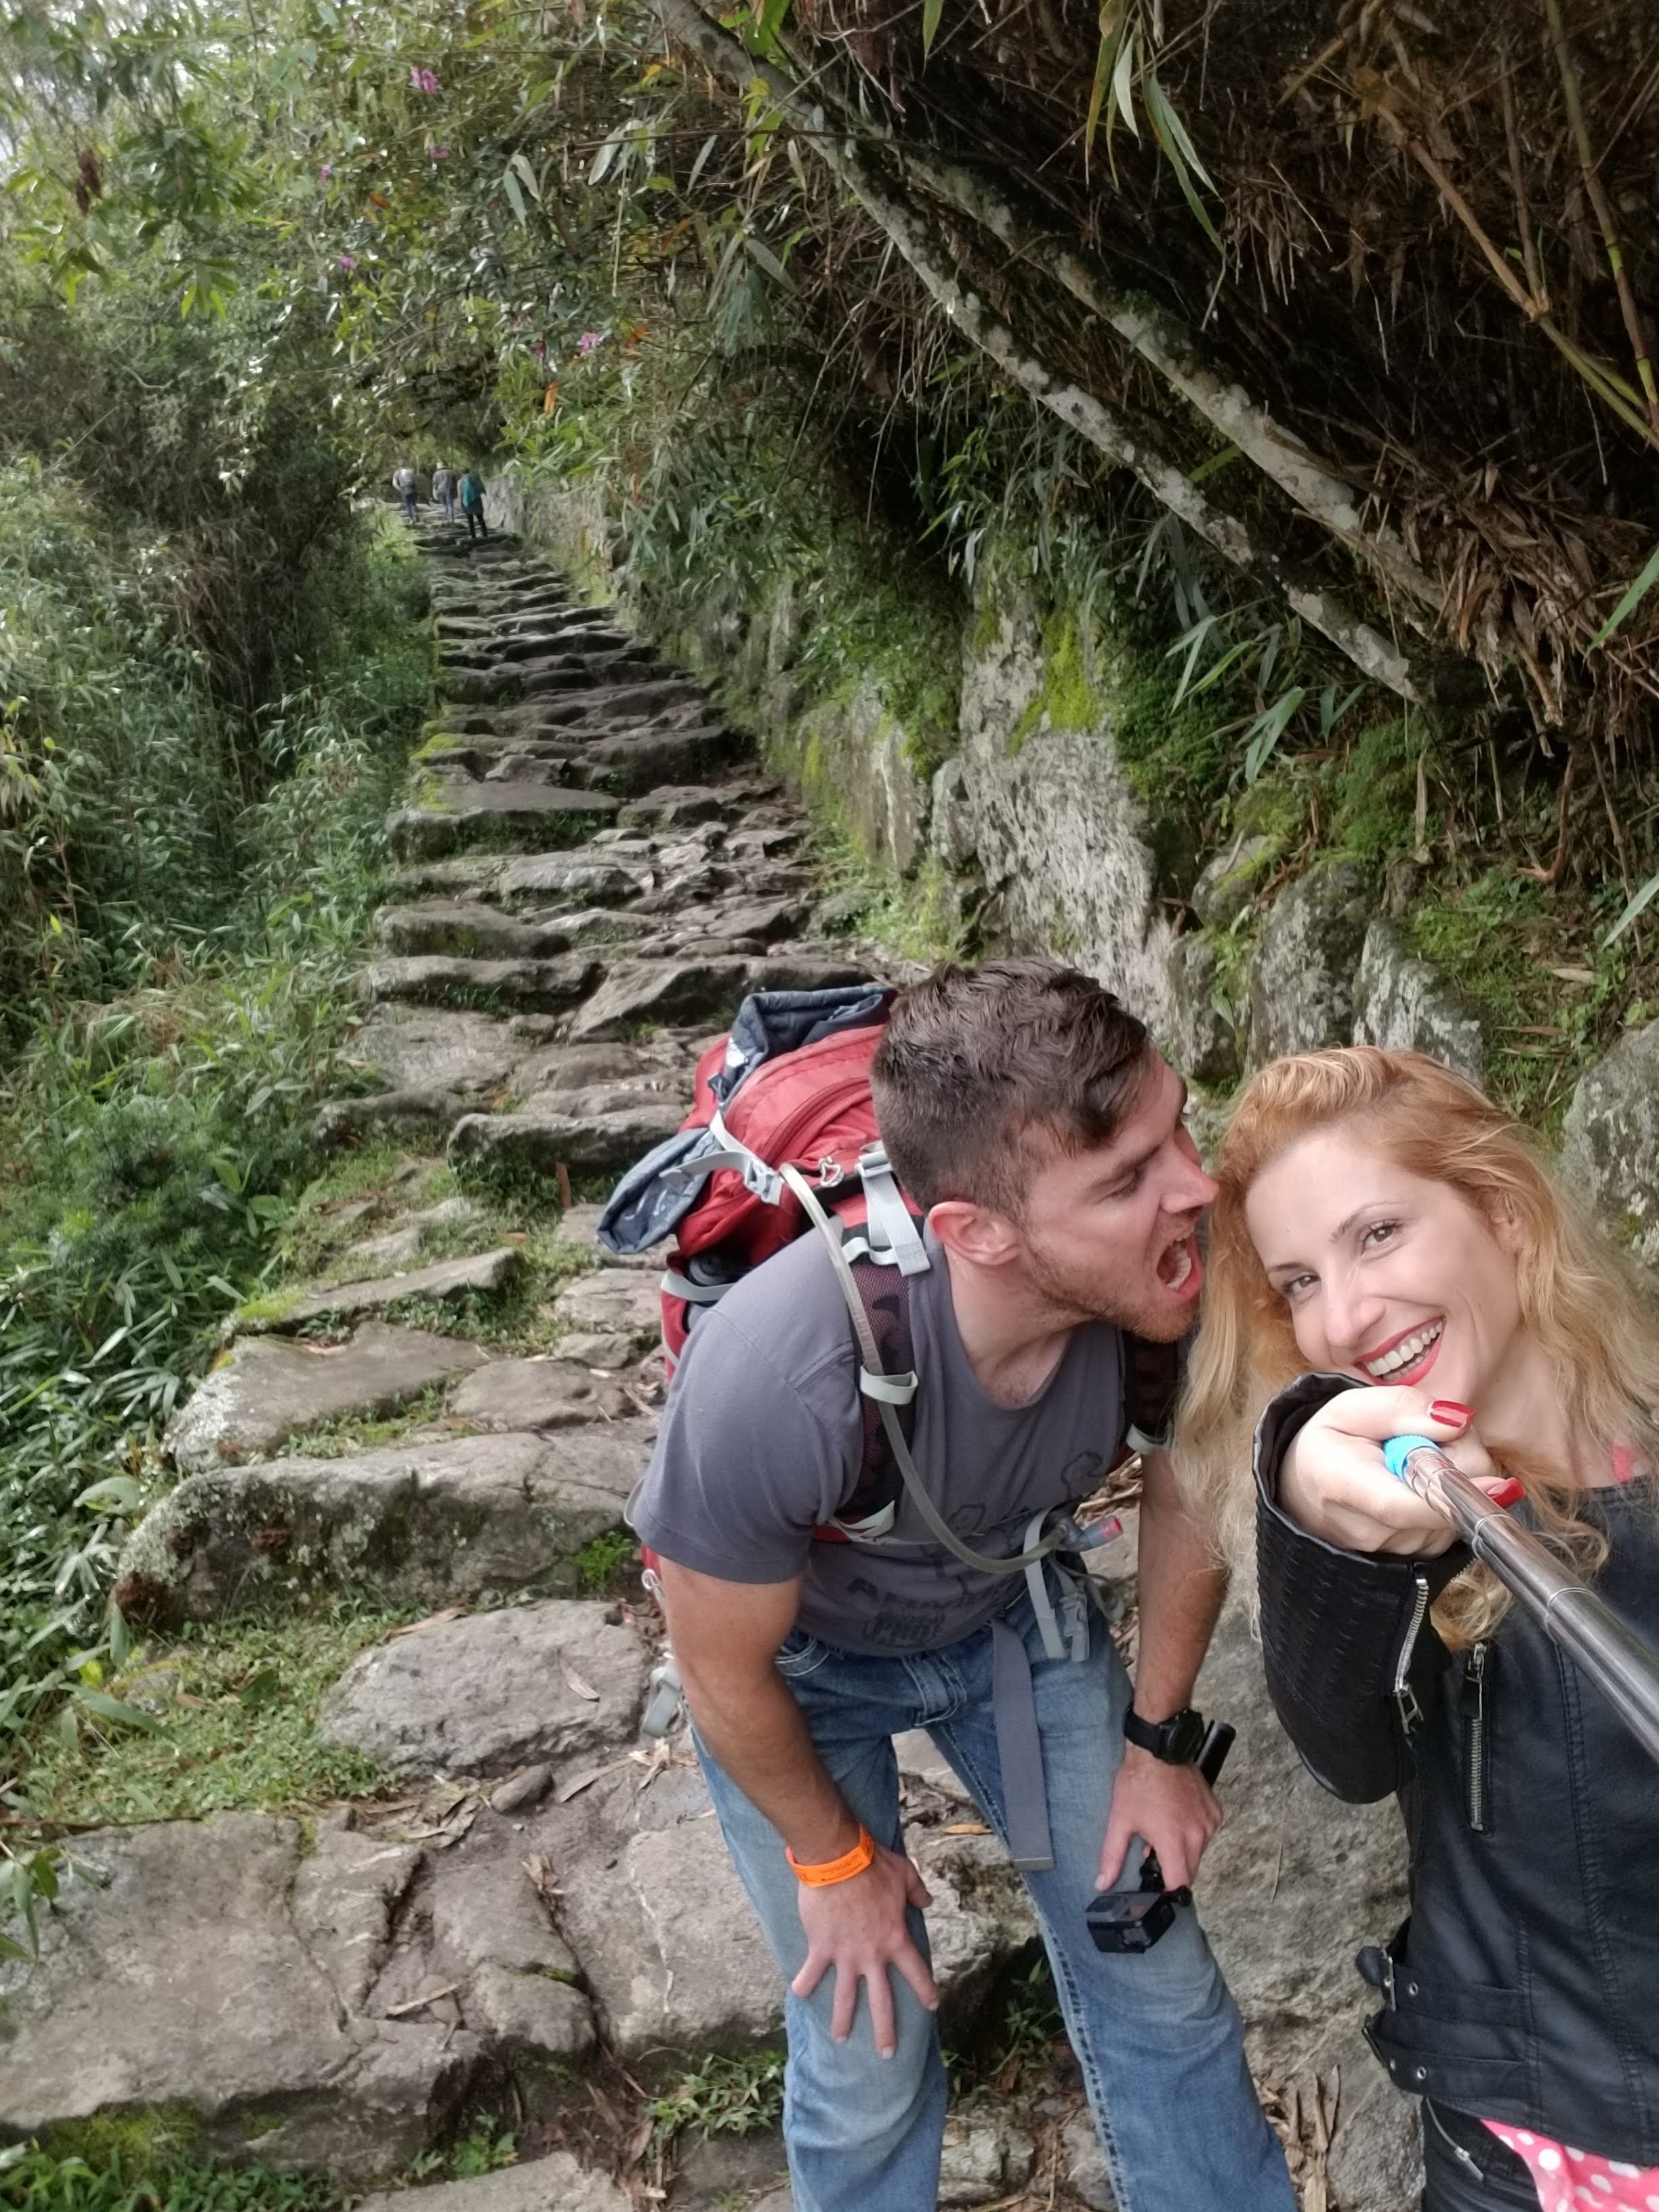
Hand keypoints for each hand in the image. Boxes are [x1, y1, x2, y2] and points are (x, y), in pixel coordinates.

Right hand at [791, 1841, 938, 2056]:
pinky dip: (804, 1983)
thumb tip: (928, 1901)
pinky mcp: (821, 1948)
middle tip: (887, 2053)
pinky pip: (812, 1972)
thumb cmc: (873, 1865)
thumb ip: (917, 1891)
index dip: (925, 1990)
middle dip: (885, 2030)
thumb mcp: (905, 1874)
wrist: (838, 1861)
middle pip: (881, 2000)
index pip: (916, 1971)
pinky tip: (799, 1994)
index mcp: (895, 1939)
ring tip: (840, 2039)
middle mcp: (872, 1955)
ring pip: (845, 1997)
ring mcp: (846, 1955)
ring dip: (842, 2020)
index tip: (932, 2006)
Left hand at [1097, 1742, 1220, 1892]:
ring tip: (1164, 1829)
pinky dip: (1194, 1832)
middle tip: (1154, 1853)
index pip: (1180, 1884)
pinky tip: (1178, 1817)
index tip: (1157, 1889)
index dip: (1168, 1891)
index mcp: (1174, 1842)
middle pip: (1190, 1871)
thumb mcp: (1120, 1820)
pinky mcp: (1215, 1811)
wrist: (1159, 1749)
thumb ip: (1112, 1857)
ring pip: (1199, 1852)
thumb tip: (1103, 1883)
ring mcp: (1209, 1823)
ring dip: (1184, 1850)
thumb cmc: (1138, 1783)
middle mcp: (1197, 1836)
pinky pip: (1207, 1833)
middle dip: (1173, 1869)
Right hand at [1280, 1388, 1501, 1556]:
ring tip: (1416, 1462)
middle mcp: (1366, 1531)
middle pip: (1443, 1507)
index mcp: (1340, 1485)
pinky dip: (1448, 1503)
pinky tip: (1421, 1487)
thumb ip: (1403, 1408)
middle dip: (1459, 1465)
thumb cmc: (1329, 1444)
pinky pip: (1452, 1528)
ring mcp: (1391, 1552)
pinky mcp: (1413, 1559)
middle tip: (1432, 1436)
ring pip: (1455, 1516)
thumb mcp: (1351, 1408)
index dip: (1451, 1495)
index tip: (1498, 1482)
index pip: (1403, 1505)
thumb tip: (1459, 1421)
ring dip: (1453, 1484)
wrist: (1304, 1489)